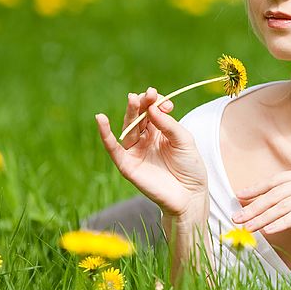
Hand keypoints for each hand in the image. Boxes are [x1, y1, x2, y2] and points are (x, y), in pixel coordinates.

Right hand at [95, 87, 207, 218]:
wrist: (190, 195)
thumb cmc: (190, 167)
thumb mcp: (184, 140)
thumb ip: (168, 124)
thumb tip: (152, 108)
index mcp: (160, 131)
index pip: (152, 110)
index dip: (156, 102)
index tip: (166, 103)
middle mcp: (145, 139)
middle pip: (139, 116)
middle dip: (142, 104)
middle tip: (147, 94)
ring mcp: (135, 151)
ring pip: (129, 128)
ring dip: (130, 112)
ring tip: (133, 99)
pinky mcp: (127, 165)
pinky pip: (113, 148)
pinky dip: (105, 134)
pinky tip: (100, 119)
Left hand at [231, 165, 290, 234]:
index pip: (277, 180)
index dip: (257, 188)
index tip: (240, 196)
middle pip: (275, 194)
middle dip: (253, 206)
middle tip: (235, 217)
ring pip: (283, 205)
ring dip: (262, 216)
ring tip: (246, 227)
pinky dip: (281, 222)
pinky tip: (268, 230)